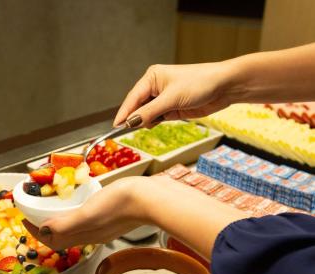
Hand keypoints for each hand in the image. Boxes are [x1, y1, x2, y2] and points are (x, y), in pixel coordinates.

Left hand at [22, 178, 143, 248]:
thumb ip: (66, 224)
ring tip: (51, 210)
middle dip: (44, 228)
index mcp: (84, 234)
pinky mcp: (111, 219)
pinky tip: (78, 206)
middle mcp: (91, 235)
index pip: (52, 239)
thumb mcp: (88, 213)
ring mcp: (102, 228)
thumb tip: (44, 231)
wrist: (150, 199)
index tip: (24, 219)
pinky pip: (85, 223)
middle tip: (34, 215)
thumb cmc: (120, 203)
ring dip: (59, 223)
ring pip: (73, 230)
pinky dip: (74, 217)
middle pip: (61, 237)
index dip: (35, 231)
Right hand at [114, 62, 233, 127]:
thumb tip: (131, 122)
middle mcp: (155, 87)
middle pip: (137, 107)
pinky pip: (157, 118)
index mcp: (152, 78)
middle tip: (133, 128)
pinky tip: (159, 122)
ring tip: (155, 121)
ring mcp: (163, 99)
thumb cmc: (200, 83)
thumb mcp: (171, 99)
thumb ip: (149, 112)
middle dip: (136, 117)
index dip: (124, 112)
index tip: (115, 126)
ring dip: (148, 121)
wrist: (224, 87)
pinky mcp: (171, 108)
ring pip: (146, 115)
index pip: (132, 98)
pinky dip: (156, 123)